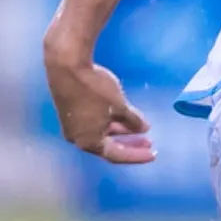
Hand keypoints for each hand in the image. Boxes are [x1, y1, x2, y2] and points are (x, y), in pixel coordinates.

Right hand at [43, 41, 155, 165]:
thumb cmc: (94, 88)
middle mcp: (78, 138)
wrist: (67, 65)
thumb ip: (133, 121)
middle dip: (130, 144)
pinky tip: (122, 115)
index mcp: (89, 142)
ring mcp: (72, 125)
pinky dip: (109, 122)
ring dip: (121, 131)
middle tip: (148, 142)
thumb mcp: (119, 106)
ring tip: (139, 128)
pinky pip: (93, 123)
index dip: (137, 155)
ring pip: (101, 133)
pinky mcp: (70, 112)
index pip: (117, 155)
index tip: (153, 154)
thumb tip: (143, 129)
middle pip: (108, 146)